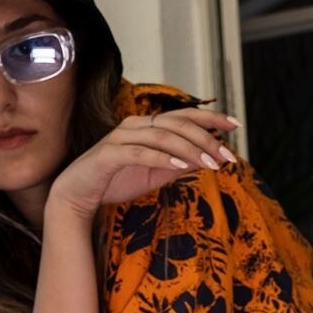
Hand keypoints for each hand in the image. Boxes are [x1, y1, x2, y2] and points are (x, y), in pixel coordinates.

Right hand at [47, 105, 239, 216]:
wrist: (76, 196)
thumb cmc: (114, 182)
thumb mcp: (154, 175)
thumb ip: (177, 164)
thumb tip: (207, 160)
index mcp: (147, 126)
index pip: (184, 116)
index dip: (210, 117)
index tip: (235, 125)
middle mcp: (135, 125)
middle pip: (177, 123)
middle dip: (206, 138)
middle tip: (227, 155)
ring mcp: (121, 138)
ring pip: (162, 135)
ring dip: (189, 149)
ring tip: (210, 164)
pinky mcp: (109, 154)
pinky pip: (140, 152)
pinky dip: (161, 157)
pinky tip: (180, 164)